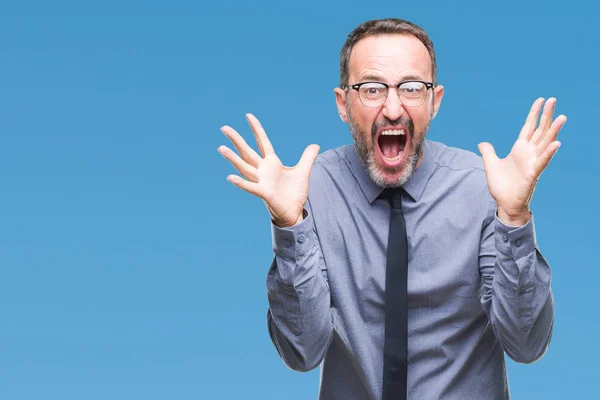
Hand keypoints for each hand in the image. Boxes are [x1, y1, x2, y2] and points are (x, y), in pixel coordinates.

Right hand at [218, 113, 319, 227]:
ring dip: (233, 158)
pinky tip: (230, 177)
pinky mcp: (264, 193)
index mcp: (272, 163)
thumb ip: (308, 158)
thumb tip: (315, 145)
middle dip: (236, 140)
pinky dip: (241, 183)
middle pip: (247, 152)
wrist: (294, 212)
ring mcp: (261, 182)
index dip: (256, 129)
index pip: (262, 142)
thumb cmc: (294, 193)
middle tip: (224, 127)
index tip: (248, 116)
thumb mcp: (304, 171)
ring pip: (244, 167)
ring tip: (221, 148)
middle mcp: (263, 170)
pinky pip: (251, 187)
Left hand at [478, 98, 566, 225]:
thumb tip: (482, 143)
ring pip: (545, 143)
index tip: (541, 100)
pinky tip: (556, 144)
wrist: (504, 204)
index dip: (534, 114)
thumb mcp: (490, 164)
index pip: (529, 127)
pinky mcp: (533, 174)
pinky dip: (549, 153)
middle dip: (546, 115)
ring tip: (561, 117)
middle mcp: (529, 153)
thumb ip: (488, 152)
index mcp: (520, 149)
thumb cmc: (501, 185)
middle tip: (553, 99)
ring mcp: (533, 163)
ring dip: (553, 131)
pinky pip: (542, 162)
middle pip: (540, 130)